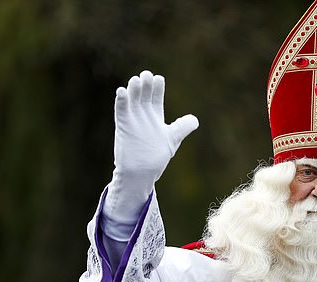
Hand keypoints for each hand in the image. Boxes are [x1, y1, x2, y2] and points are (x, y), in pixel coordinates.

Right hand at [113, 70, 198, 186]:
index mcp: (155, 117)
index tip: (159, 79)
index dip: (157, 88)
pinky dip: (121, 101)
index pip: (155, 97)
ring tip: (136, 80)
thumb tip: (194, 120)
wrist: (142, 172)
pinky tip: (122, 91)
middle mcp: (143, 116)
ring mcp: (132, 120)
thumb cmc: (156, 157)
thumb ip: (182, 127)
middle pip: (144, 96)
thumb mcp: (172, 140)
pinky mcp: (123, 126)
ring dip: (133, 90)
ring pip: (132, 101)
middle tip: (146, 74)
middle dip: (145, 85)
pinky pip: (121, 111)